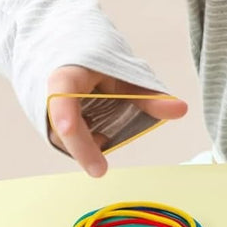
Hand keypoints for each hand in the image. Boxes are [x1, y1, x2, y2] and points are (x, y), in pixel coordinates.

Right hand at [46, 65, 187, 177]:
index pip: (61, 95)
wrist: (66, 56)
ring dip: (84, 145)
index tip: (68, 128)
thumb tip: (182, 110)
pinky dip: (83, 141)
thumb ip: (149, 95)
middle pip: (61, 126)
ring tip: (104, 140)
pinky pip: (65, 137)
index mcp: (67, 76)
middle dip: (81, 147)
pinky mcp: (47, 122)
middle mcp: (48, 95)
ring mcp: (44, 110)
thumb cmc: (97, 64)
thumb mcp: (124, 74)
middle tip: (100, 170)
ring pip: (61, 136)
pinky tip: (98, 138)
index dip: (63, 113)